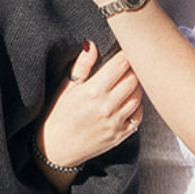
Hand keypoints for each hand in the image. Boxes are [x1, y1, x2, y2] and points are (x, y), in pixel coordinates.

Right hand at [40, 40, 142, 172]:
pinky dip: (136, 106)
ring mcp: (115, 122)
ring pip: (138, 96)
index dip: (125, 53)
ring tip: (125, 83)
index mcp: (92, 91)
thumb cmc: (59, 114)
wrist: (56, 149)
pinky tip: (127, 102)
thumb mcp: (66, 87)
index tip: (125, 50)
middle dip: (132, 69)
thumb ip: (82, 65)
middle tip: (126, 67)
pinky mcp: (120, 135)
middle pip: (134, 78)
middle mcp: (107, 107)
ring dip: (135, 87)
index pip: (121, 64)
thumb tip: (91, 44)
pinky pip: (138, 116)